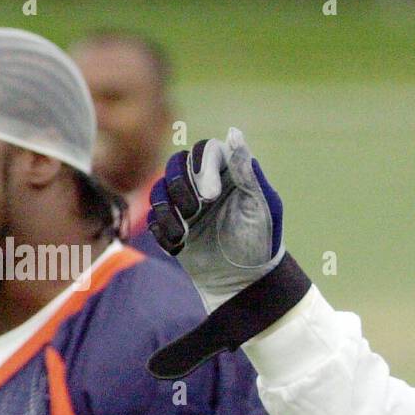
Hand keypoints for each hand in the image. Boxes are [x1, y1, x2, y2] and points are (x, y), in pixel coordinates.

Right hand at [148, 127, 285, 310]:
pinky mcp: (174, 225)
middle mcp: (206, 184)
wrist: (244, 281)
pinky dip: (163, 229)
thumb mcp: (260, 207)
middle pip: (177, 164)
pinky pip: (154, 217)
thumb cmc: (260, 243)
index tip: (211, 196)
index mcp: (230, 174)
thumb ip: (246, 171)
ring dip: (168, 209)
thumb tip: (233, 133)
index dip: (203, 167)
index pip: (206, 150)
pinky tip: (180, 244)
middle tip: (196, 210)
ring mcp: (187, 204)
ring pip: (160, 188)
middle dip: (181, 186)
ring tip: (185, 231)